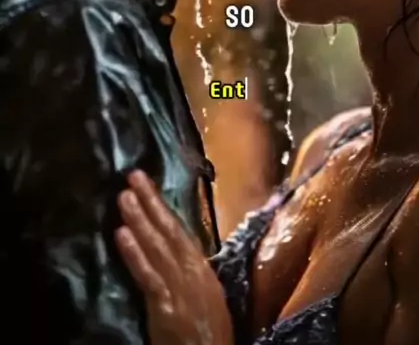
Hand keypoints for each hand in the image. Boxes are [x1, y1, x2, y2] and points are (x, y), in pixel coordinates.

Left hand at [116, 171, 232, 344]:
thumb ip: (189, 274)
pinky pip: (148, 275)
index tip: (147, 184)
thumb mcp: (205, 298)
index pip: (181, 232)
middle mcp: (194, 273)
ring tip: (124, 197)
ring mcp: (180, 288)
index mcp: (203, 270)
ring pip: (158, 247)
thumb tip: (172, 251)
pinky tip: (122, 234)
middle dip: (151, 202)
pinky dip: (135, 253)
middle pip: (170, 231)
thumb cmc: (208, 334)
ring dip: (140, 219)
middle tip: (133, 176)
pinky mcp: (167, 307)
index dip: (163, 208)